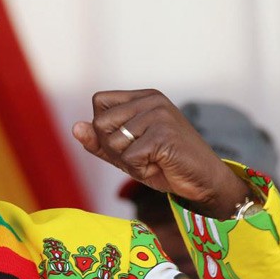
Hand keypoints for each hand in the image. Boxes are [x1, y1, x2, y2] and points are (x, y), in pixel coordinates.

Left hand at [72, 89, 252, 218]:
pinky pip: (130, 158)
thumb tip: (75, 127)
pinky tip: (160, 166)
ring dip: (129, 162)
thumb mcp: (125, 153)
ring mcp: (159, 115)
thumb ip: (98, 141)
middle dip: (114, 148)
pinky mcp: (163, 134)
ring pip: (113, 142)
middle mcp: (151, 100)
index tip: (129, 141)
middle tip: (142, 155)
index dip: (104, 129)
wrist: (204, 181)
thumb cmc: (164, 165)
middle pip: (100, 123)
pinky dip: (140, 170)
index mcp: (142, 97)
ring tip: (154, 160)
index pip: (99, 102)